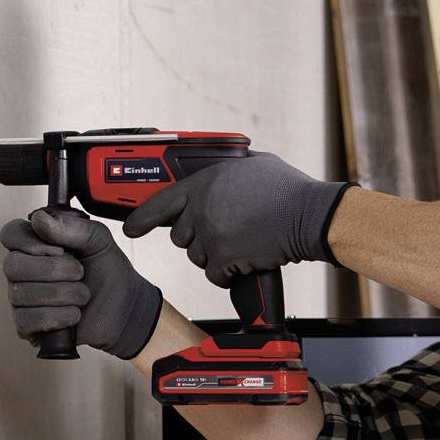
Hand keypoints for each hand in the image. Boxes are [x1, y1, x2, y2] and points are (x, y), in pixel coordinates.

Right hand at [0, 209, 162, 358]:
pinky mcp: (28, 326)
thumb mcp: (98, 240)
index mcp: (34, 246)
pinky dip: (57, 316)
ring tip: (82, 295)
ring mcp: (22, 300)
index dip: (30, 241)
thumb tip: (39, 219)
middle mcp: (23, 272)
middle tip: (79, 273)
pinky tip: (74, 315)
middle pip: (13, 265)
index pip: (10, 234)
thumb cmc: (108, 274)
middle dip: (53, 270)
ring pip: (21, 294)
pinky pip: (27, 320)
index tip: (59, 249)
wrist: (125, 310)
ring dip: (62, 294)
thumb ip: (72, 227)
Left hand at [122, 152, 349, 285]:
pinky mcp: (224, 258)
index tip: (132, 228)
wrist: (308, 216)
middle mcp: (202, 208)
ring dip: (214, 256)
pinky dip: (227, 273)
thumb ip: (228, 169)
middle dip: (196, 238)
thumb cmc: (288, 190)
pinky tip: (243, 261)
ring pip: (197, 257)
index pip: (160, 202)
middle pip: (180, 236)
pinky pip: (213, 275)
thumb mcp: (253, 164)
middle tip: (221, 234)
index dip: (142, 218)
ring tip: (240, 243)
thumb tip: (225, 170)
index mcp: (205, 182)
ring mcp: (211, 235)